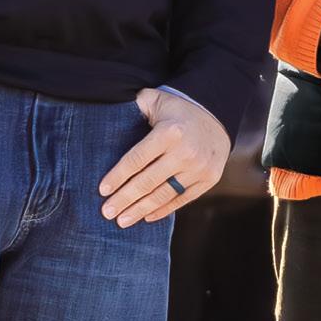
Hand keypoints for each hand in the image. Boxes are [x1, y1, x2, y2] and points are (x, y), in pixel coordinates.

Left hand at [99, 87, 229, 228]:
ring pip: (164, 195)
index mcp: (170, 132)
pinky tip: (146, 217)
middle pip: (148, 182)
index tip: (102, 190)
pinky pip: (182, 199)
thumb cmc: (177, 110)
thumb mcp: (156, 100)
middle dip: (124, 199)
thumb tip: (107, 114)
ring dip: (140, 210)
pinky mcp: (209, 178)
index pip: (137, 159)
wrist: (217, 115)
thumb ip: (135, 105)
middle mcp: (186, 152)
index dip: (118, 176)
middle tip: (106, 212)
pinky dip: (163, 210)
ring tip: (122, 220)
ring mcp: (199, 167)